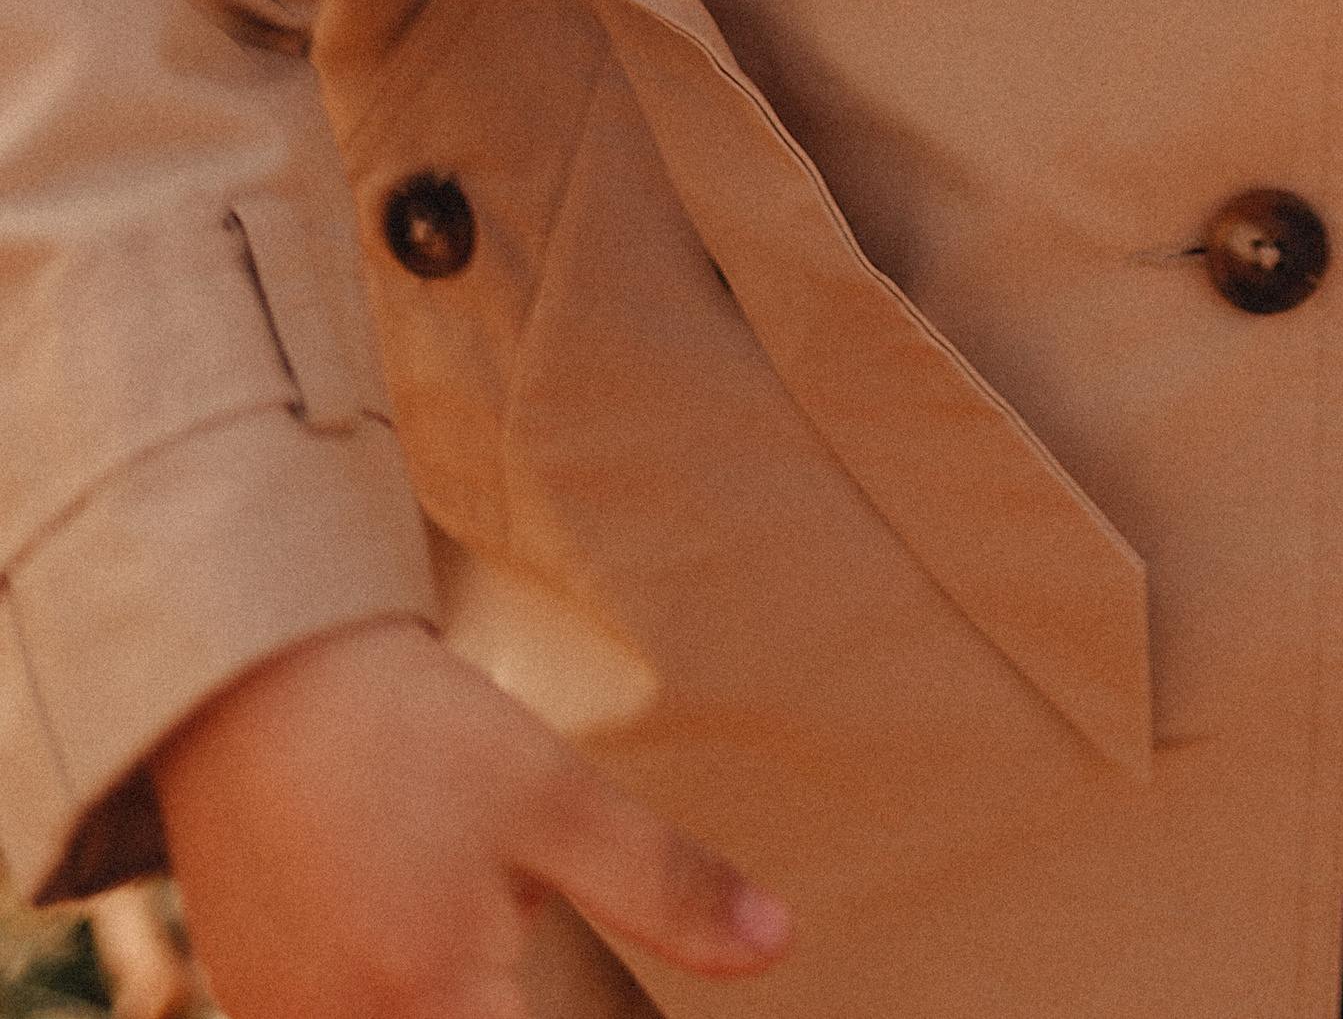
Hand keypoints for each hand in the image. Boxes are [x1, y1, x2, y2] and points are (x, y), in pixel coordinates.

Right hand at [153, 616, 789, 1018]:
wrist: (251, 673)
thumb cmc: (410, 731)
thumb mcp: (553, 796)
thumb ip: (665, 886)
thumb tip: (776, 942)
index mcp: (435, 1008)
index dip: (589, 1017)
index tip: (600, 988)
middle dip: (516, 999)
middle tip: (526, 934)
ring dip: (456, 996)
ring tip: (482, 933)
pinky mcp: (253, 997)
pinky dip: (394, 995)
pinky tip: (408, 931)